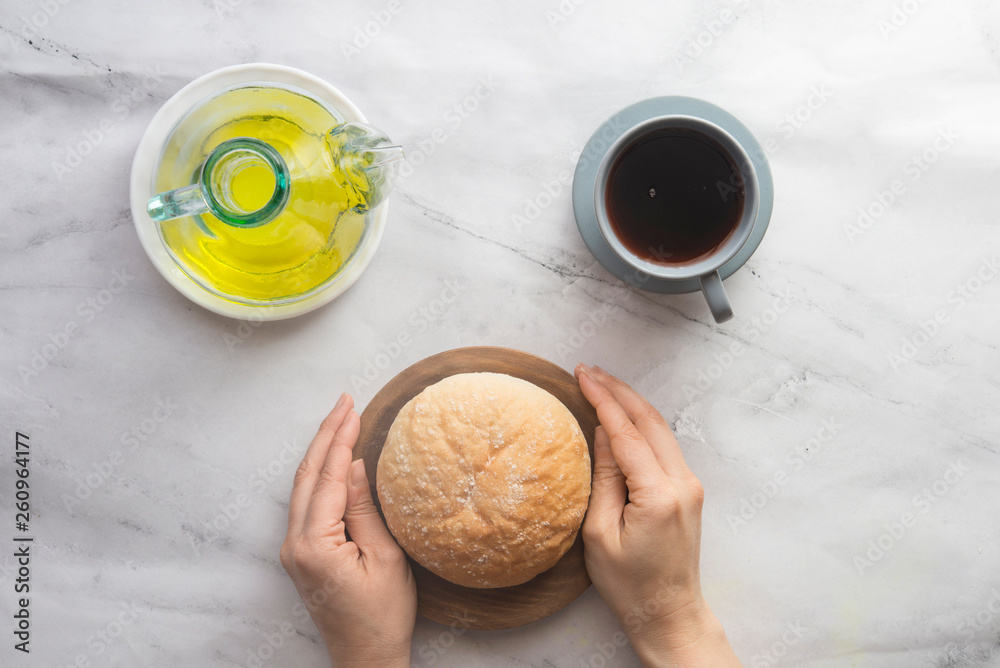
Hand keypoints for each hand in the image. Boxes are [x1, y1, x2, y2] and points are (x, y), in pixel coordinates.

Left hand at [280, 394, 416, 667]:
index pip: (327, 477)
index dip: (340, 438)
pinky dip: (320, 474)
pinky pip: (307, 501)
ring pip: (303, 486)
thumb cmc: (382, 617)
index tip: (352, 407)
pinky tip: (333, 459)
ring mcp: (294, 549)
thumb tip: (351, 466)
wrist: (365, 658)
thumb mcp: (385, 559)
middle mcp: (294, 544)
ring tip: (341, 420)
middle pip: (307, 475)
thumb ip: (363, 510)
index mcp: (314, 545)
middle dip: (326, 434)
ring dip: (321, 451)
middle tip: (345, 402)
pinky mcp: (301, 553)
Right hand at [575, 365, 739, 666]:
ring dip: (631, 403)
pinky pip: (664, 445)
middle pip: (650, 420)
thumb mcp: (600, 533)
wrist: (668, 612)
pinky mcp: (687, 490)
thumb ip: (605, 477)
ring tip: (602, 383)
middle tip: (589, 370)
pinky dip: (642, 423)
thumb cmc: (630, 584)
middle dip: (618, 390)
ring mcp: (689, 485)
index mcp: (658, 495)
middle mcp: (682, 483)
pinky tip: (623, 414)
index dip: (603, 399)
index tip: (583, 375)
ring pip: (660, 428)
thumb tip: (604, 432)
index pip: (626, 432)